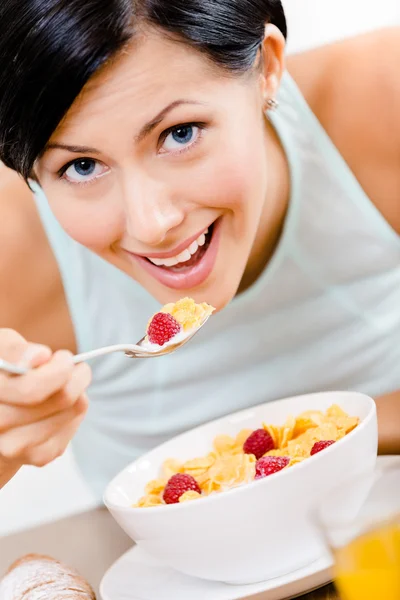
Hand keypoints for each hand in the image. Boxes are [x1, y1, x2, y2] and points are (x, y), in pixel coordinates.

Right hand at [0, 329, 90, 486]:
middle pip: (60, 399)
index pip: (31, 389)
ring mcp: (16, 447)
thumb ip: (15, 350)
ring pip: (72, 410)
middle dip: (77, 376)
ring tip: (66, 382)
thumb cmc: (4, 370)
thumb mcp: (2, 348)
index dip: (58, 370)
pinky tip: (59, 403)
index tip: (64, 358)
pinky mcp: (38, 456)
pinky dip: (74, 409)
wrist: (1, 408)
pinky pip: (73, 425)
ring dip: (79, 391)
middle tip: (75, 366)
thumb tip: (39, 357)